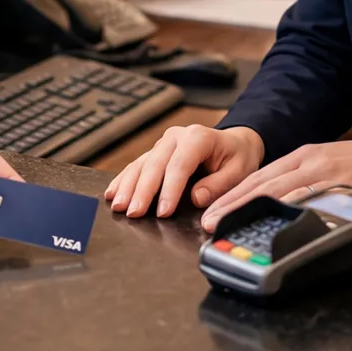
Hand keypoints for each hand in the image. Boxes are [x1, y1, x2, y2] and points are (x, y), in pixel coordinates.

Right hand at [105, 124, 263, 219]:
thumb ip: (219, 185)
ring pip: (141, 164)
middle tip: (133, 213)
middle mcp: (177, 137)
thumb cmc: (237, 157)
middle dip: (143, 191)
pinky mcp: (156, 152)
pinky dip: (123, 179)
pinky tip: (112, 192)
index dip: (170, 190)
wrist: (234, 142)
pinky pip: (137, 165)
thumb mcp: (239, 171)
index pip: (180, 165)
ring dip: (128, 186)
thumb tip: (195, 198)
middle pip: (155, 165)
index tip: (163, 212)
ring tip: (118, 206)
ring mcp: (164, 143)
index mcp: (198, 137)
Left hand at [198, 136, 351, 233]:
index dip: (232, 195)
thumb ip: (305, 184)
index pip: (260, 176)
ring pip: (282, 194)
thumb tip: (278, 208)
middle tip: (208, 223)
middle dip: (232, 205)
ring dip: (252, 211)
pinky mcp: (347, 190)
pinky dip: (292, 216)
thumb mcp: (331, 167)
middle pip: (263, 185)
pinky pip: (315, 204)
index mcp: (305, 156)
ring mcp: (329, 176)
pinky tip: (276, 227)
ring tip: (229, 227)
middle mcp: (312, 162)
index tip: (211, 212)